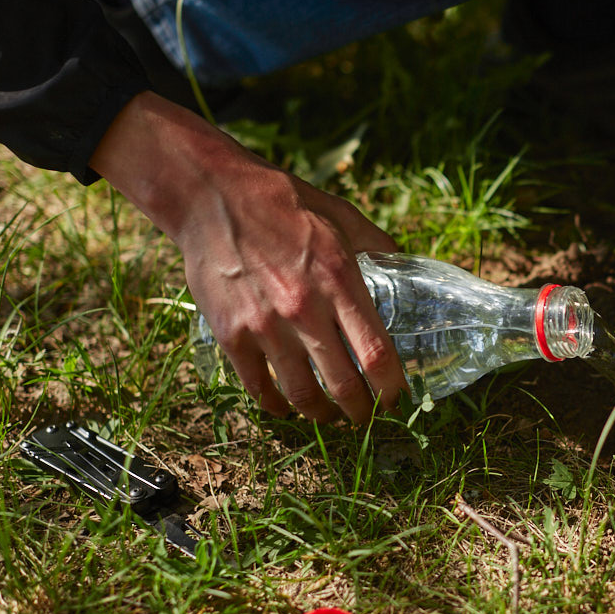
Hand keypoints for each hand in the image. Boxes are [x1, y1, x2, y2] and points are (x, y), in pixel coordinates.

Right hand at [90, 92, 406, 421]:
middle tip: (366, 418)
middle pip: (343, 385)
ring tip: (329, 416)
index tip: (398, 401)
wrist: (211, 195)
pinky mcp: (230, 333)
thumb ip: (376, 242)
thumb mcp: (341, 215)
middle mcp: (305, 309)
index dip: (392, 389)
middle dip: (360, 412)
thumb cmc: (282, 202)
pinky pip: (257, 386)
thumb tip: (403, 257)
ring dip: (320, 415)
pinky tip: (285, 406)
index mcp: (340, 281)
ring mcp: (265, 325)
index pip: (377, 355)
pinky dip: (275, 404)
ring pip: (301, 394)